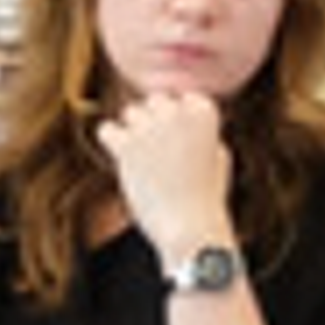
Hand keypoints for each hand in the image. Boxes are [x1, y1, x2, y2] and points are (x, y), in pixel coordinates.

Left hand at [91, 87, 234, 258]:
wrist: (190, 227)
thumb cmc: (206, 197)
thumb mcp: (218, 156)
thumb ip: (202, 130)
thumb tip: (184, 111)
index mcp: (205, 111)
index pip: (182, 97)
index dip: (179, 121)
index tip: (183, 147)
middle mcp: (177, 112)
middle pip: (154, 101)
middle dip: (155, 122)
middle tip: (160, 155)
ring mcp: (151, 127)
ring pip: (130, 112)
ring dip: (134, 132)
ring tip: (146, 162)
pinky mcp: (127, 146)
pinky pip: (105, 128)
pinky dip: (111, 142)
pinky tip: (124, 160)